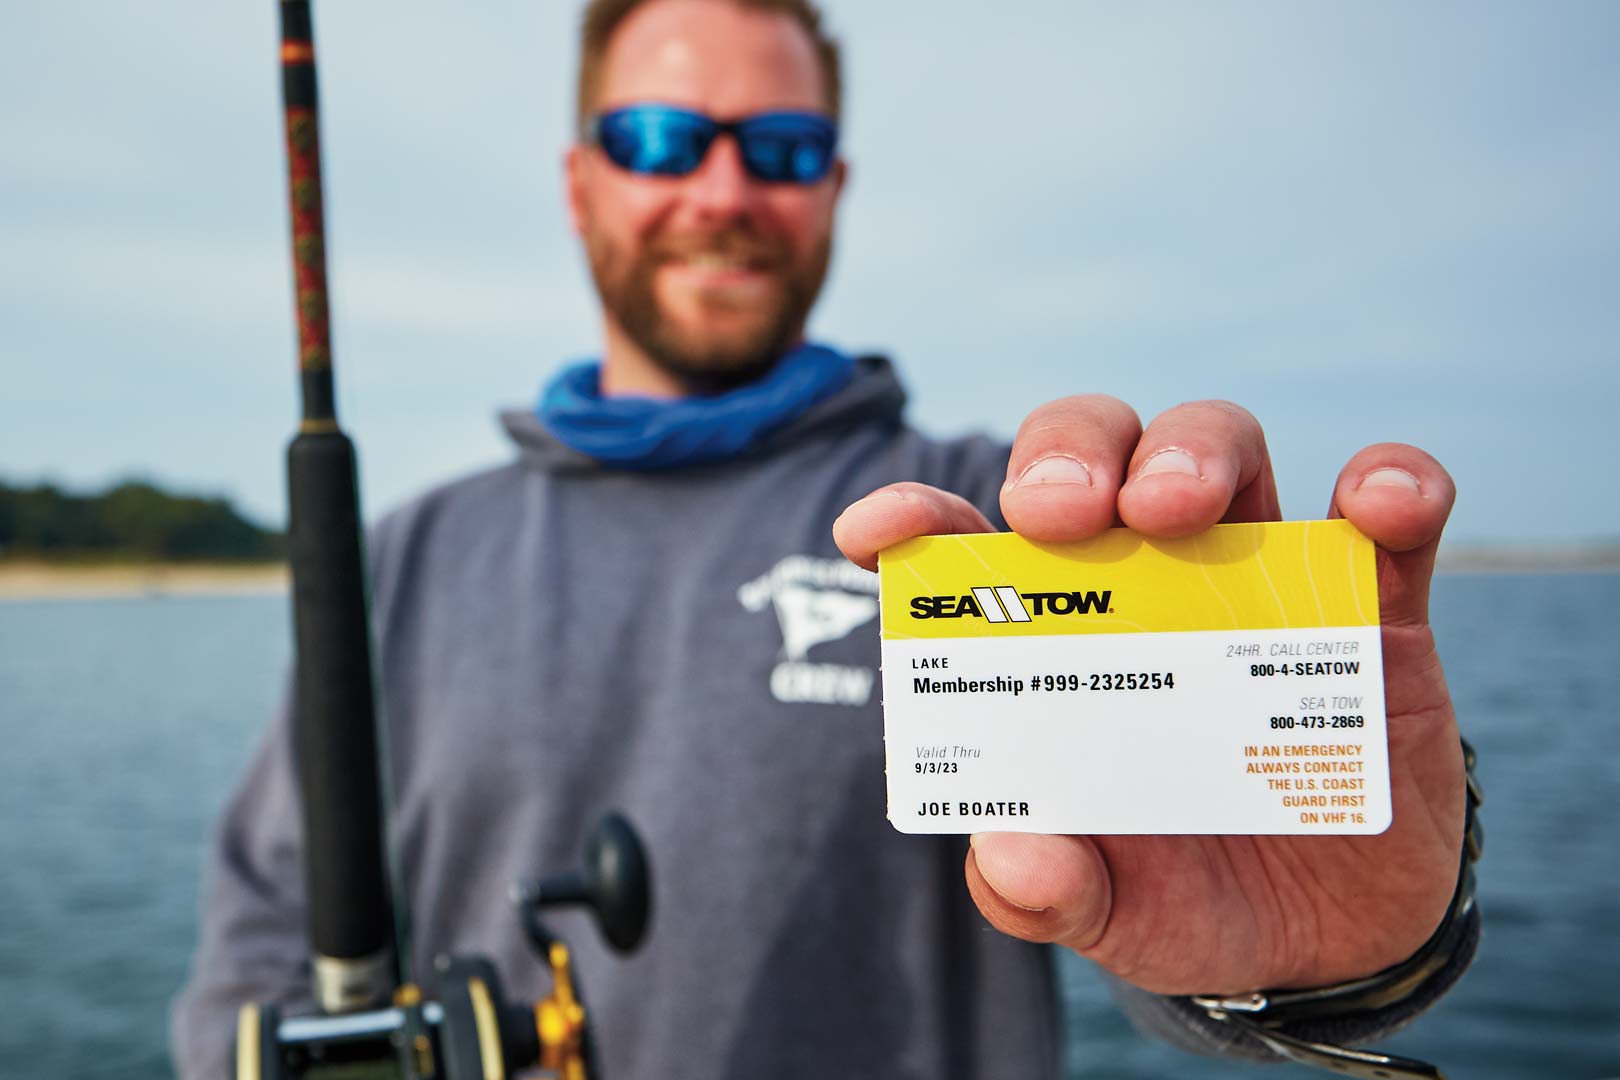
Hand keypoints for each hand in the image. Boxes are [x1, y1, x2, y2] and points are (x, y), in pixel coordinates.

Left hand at [834, 396, 1463, 994]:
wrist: (1329, 944)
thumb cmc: (1185, 896)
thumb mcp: (1107, 914)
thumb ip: (1043, 893)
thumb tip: (1008, 852)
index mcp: (1053, 638)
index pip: (968, 546)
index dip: (916, 519)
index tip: (874, 533)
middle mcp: (1144, 583)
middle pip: (1095, 455)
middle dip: (1066, 455)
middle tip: (1057, 515)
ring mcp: (1257, 581)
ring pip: (1221, 450)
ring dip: (1195, 452)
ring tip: (1177, 511)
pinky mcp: (1375, 605)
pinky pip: (1386, 516)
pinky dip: (1389, 487)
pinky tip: (1380, 506)